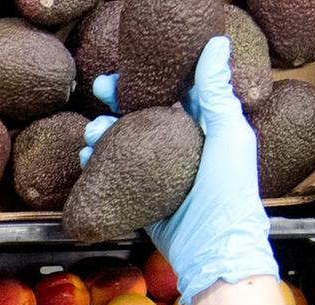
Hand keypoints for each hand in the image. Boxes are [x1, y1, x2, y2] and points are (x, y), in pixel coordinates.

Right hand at [81, 37, 276, 304]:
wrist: (213, 250)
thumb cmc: (230, 192)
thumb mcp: (228, 134)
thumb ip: (217, 92)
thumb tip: (215, 44)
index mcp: (204, 129)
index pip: (172, 93)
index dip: (146, 80)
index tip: (122, 74)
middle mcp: (181, 149)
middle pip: (142, 115)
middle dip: (117, 103)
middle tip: (99, 93)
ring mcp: (160, 174)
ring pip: (123, 144)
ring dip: (102, 134)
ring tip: (90, 135)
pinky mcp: (143, 199)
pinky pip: (115, 176)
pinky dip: (97, 165)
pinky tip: (84, 159)